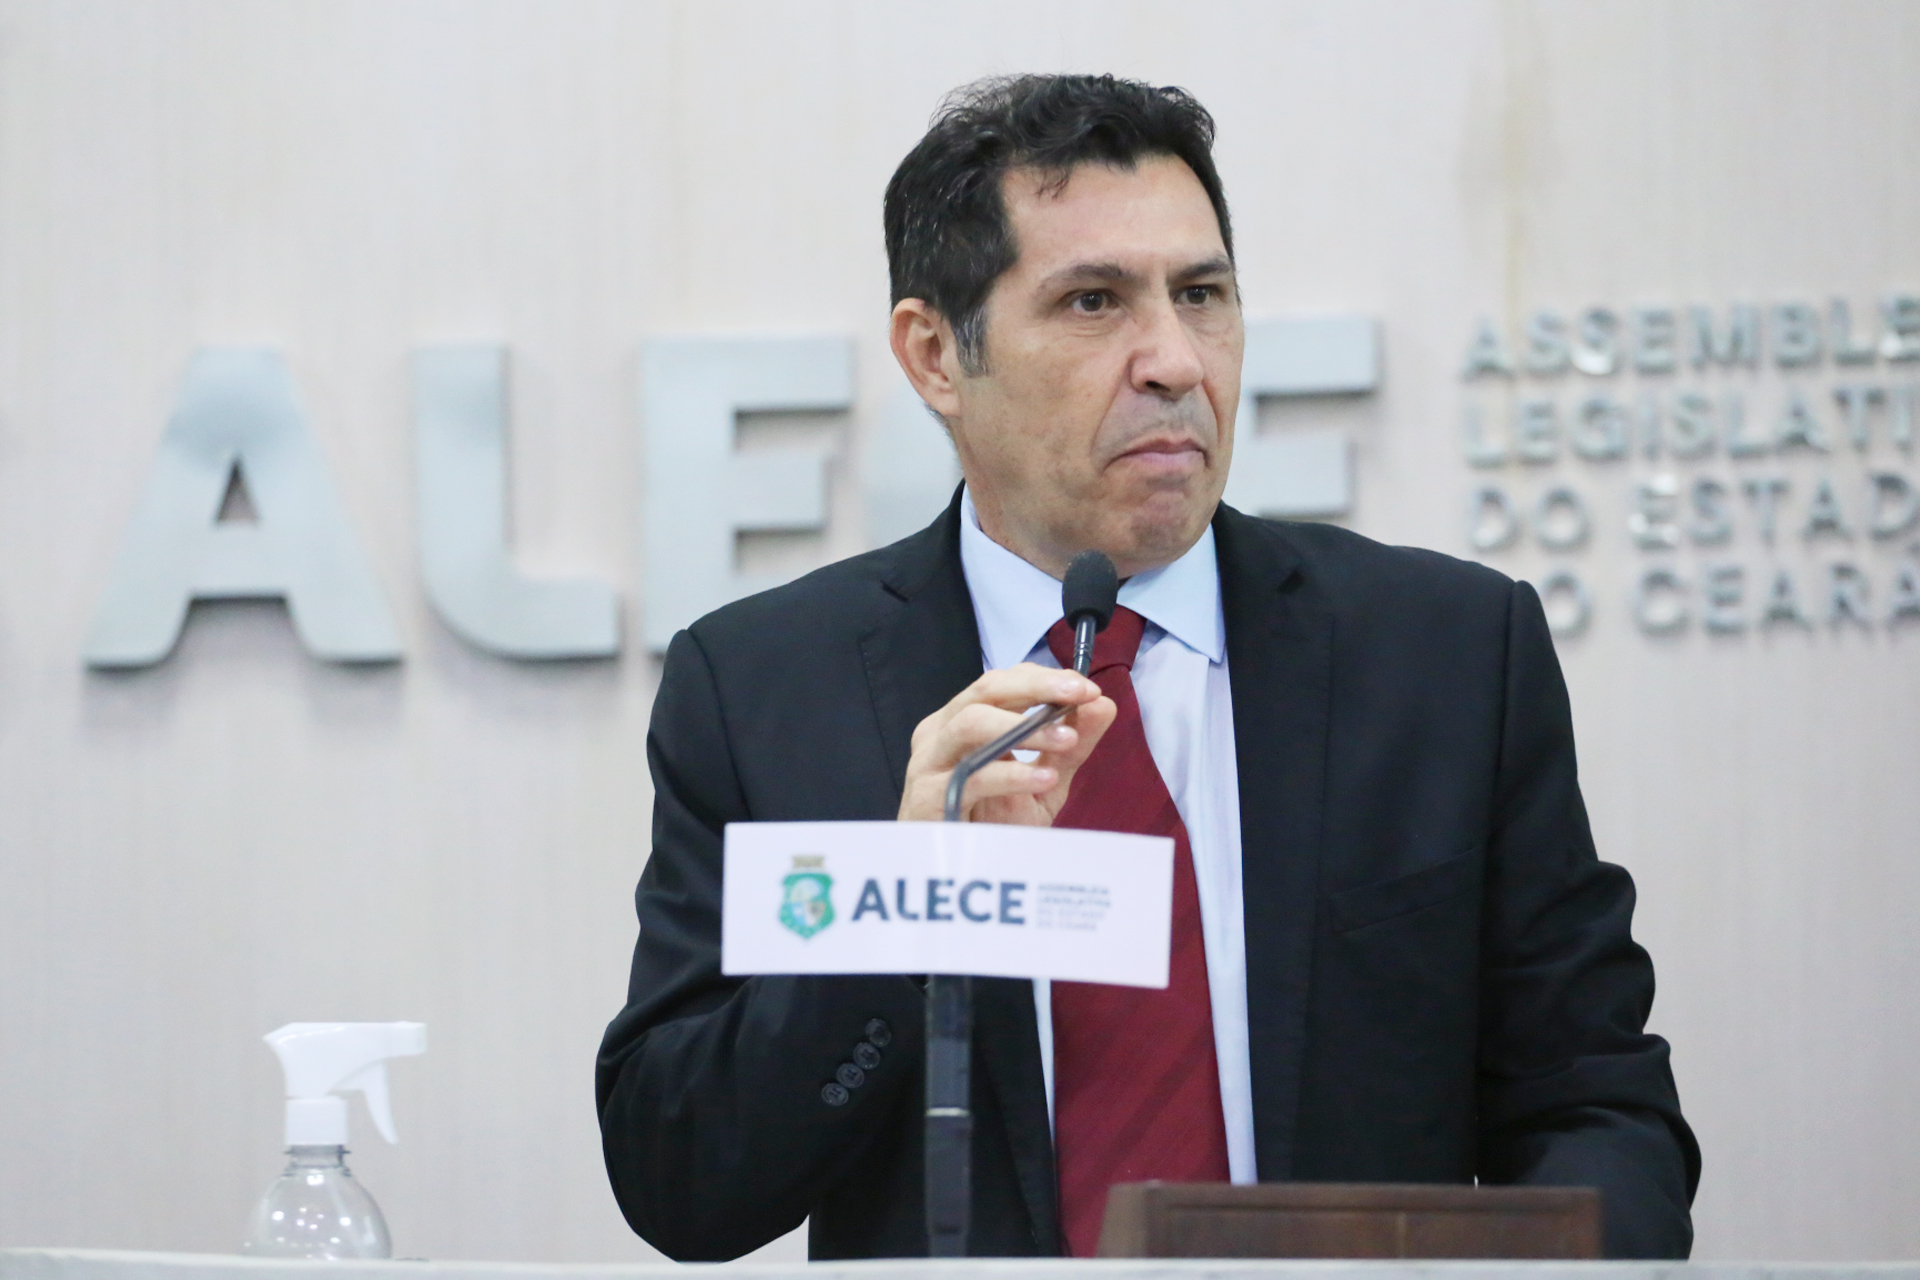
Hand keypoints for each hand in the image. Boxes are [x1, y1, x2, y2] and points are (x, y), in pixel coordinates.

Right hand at [896, 663, 1116, 824]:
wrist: (958, 877)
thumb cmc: (993, 826)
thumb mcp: (1043, 783)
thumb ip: (1070, 746)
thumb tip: (1104, 704)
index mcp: (964, 720)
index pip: (1002, 682)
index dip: (1045, 678)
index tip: (1087, 689)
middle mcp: (941, 732)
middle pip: (986, 689)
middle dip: (1038, 687)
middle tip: (1080, 695)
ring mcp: (929, 762)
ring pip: (972, 722)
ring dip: (1026, 728)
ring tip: (1066, 740)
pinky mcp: (928, 797)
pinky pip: (972, 776)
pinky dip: (1012, 774)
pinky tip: (1045, 779)